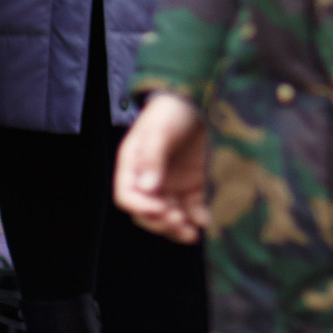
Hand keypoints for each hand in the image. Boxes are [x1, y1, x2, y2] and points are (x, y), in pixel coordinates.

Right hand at [113, 92, 210, 244]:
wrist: (199, 98)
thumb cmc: (173, 110)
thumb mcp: (160, 129)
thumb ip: (152, 156)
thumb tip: (147, 187)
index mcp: (132, 166)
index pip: (127, 196)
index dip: (141, 208)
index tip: (160, 210)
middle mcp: (149, 179)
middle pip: (147, 212)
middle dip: (160, 222)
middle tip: (178, 221)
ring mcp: (170, 184)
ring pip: (169, 216)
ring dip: (178, 228)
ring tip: (192, 234)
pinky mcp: (192, 185)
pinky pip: (191, 208)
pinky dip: (197, 218)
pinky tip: (205, 221)